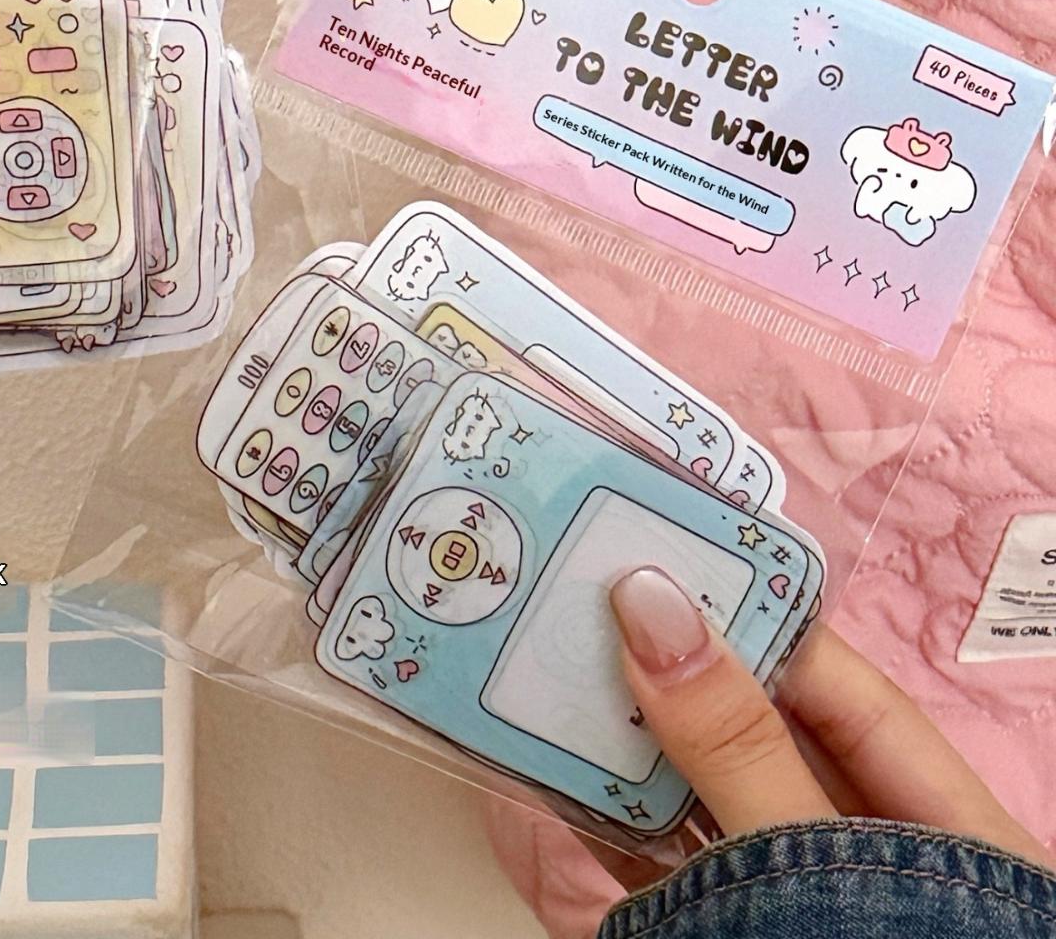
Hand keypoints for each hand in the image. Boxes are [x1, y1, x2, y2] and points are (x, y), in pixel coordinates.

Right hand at [487, 567, 1047, 932]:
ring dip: (602, 747)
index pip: (831, 678)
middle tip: (562, 602)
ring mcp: (772, 905)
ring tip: (521, 674)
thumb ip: (736, 741)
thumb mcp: (820, 857)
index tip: (655, 552)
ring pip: (681, 802)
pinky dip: (583, 838)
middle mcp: (850, 853)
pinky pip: (643, 876)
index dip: (745, 611)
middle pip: (743, 732)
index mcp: (934, 816)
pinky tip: (522, 793)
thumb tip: (653, 604)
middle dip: (652, 671)